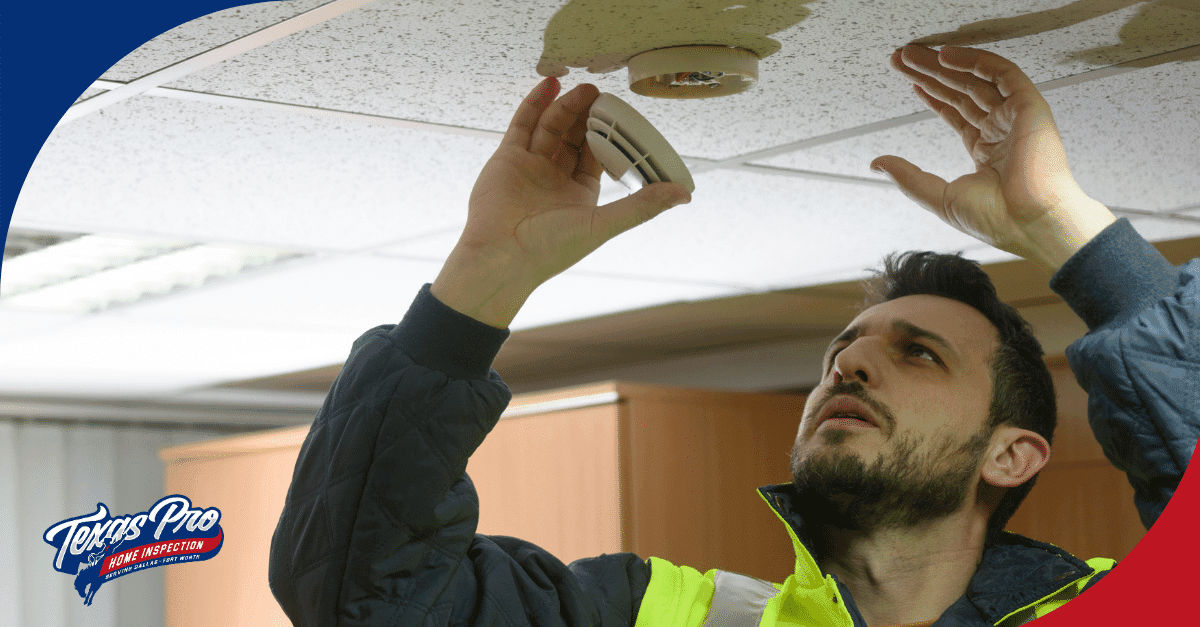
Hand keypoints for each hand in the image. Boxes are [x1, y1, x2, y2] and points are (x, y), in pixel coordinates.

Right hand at [432, 77, 691, 327]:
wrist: (500, 257)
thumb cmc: (549, 249)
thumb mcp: (603, 224)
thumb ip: (642, 206)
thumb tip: (684, 194)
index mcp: (578, 194)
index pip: (597, 155)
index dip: (609, 134)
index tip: (621, 115)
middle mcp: (554, 178)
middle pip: (574, 137)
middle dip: (587, 116)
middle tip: (601, 96)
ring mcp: (530, 166)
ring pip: (551, 127)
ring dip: (566, 106)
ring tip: (584, 89)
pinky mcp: (507, 158)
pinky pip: (523, 124)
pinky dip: (535, 103)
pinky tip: (550, 85)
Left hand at [871, 45, 1115, 272]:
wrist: (1029, 224)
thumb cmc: (997, 220)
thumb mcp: (939, 196)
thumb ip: (908, 177)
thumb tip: (878, 163)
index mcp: (986, 151)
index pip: (956, 112)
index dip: (932, 94)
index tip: (910, 81)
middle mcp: (1001, 130)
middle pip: (961, 91)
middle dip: (929, 74)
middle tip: (901, 59)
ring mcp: (1015, 118)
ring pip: (976, 80)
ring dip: (944, 64)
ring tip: (913, 55)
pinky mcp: (1029, 107)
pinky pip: (1002, 74)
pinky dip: (975, 61)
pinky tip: (947, 56)